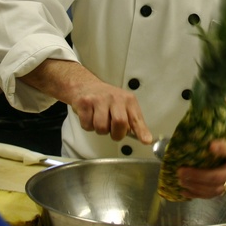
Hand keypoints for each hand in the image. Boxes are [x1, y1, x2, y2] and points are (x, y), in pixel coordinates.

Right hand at [20, 59, 152, 143]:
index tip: (145, 142)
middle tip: (109, 129)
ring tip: (95, 119)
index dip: (140, 130)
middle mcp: (115, 97)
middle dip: (113, 133)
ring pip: (101, 128)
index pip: (136, 117)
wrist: (78, 83)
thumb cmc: (102, 99)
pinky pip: (86, 124)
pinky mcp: (83, 101)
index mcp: (127, 99)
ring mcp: (99, 99)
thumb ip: (133, 123)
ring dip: (96, 129)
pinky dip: (85, 124)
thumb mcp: (121, 107)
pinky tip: (85, 115)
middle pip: (118, 126)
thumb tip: (147, 140)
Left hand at [177, 101, 225, 198]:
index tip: (210, 145)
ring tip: (180, 180)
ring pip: (214, 189)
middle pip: (219, 176)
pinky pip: (212, 195)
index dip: (223, 149)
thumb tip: (213, 97)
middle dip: (199, 175)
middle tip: (182, 170)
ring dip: (195, 187)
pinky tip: (184, 191)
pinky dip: (197, 195)